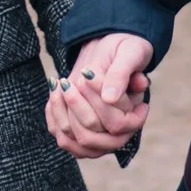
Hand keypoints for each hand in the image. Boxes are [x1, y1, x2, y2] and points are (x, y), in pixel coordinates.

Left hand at [47, 33, 155, 159]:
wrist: (110, 54)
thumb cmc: (125, 52)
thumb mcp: (129, 53)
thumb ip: (121, 75)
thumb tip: (110, 98)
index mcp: (135, 117)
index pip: (117, 123)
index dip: (99, 100)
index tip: (87, 72)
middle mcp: (118, 134)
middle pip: (93, 134)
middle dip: (78, 106)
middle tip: (71, 79)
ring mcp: (98, 138)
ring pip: (76, 139)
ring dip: (63, 111)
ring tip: (62, 83)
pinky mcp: (79, 135)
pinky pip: (64, 137)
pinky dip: (55, 116)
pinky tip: (55, 91)